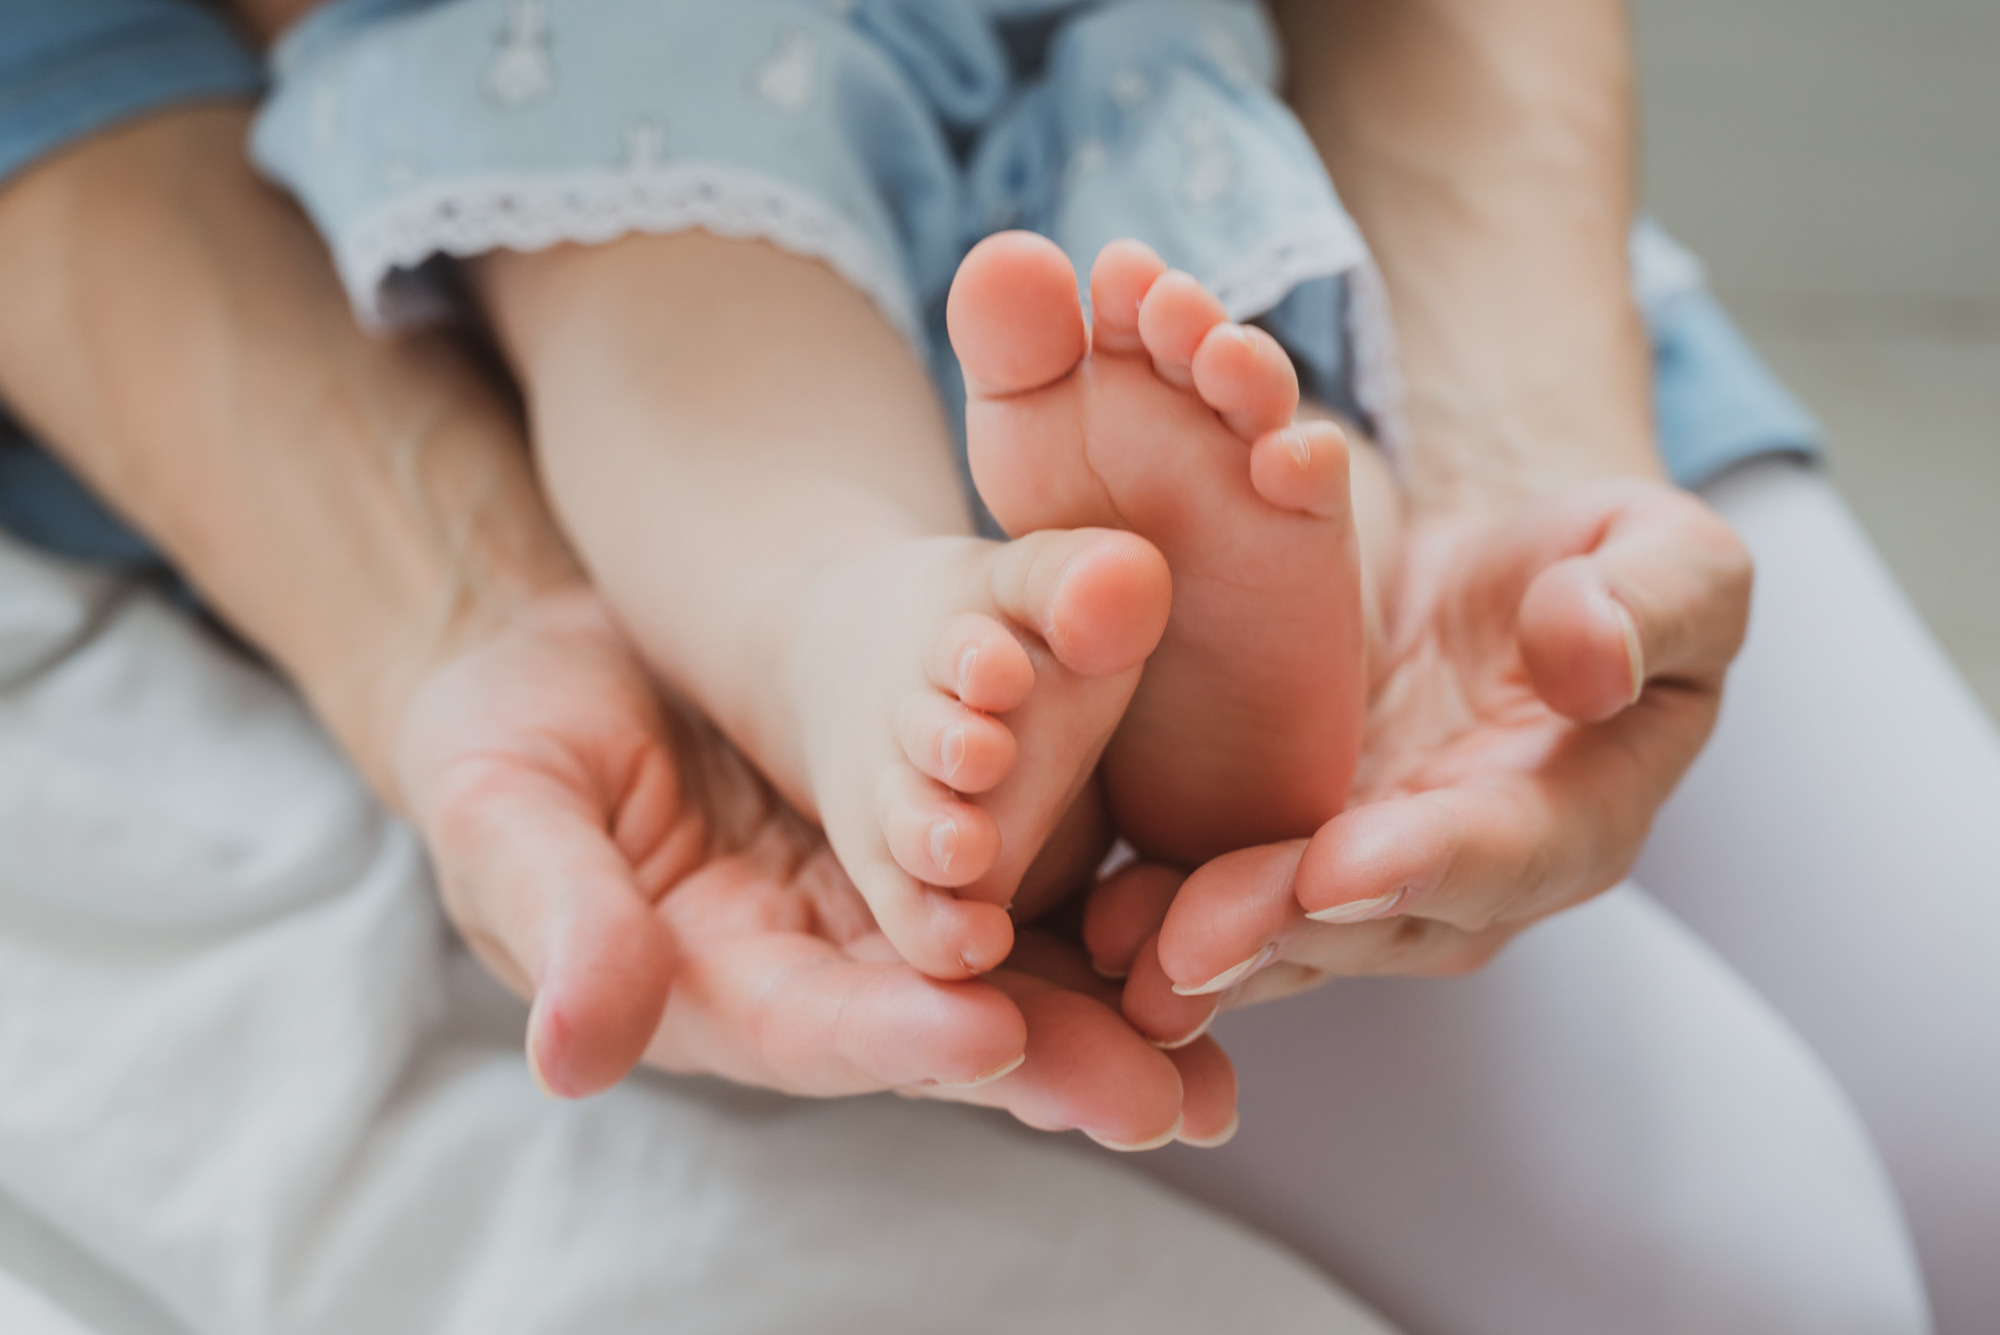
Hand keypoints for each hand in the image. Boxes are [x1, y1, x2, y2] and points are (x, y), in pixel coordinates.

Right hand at [391, 587, 1231, 1145]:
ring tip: (1222, 1041)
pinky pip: (1042, 854)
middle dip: (1053, 1062)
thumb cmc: (512, 738)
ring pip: (1019, 958)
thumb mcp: (510, 815)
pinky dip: (1117, 881)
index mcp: (719, 984)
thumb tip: (571, 1052)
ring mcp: (896, 901)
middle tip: (1168, 1099)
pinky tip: (1211, 897)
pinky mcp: (951, 825)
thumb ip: (556, 919)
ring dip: (1117, 1003)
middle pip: (947, 1023)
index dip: (892, 1036)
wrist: (579, 648)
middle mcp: (829, 965)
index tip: (978, 1036)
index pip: (813, 1028)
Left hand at [1090, 480, 1752, 1039]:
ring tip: (1117, 948)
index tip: (1342, 865)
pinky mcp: (1280, 857)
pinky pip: (1216, 899)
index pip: (1506, 852)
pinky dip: (1156, 915)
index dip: (1426, 864)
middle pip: (1370, 924)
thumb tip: (1592, 660)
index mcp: (1576, 815)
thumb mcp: (1666, 556)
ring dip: (1199, 949)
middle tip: (1188, 944)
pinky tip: (1084, 917)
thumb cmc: (1599, 567)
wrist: (1499, 581)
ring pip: (1279, 935)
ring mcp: (1364, 881)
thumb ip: (1650, 602)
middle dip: (1279, 933)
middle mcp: (1461, 880)